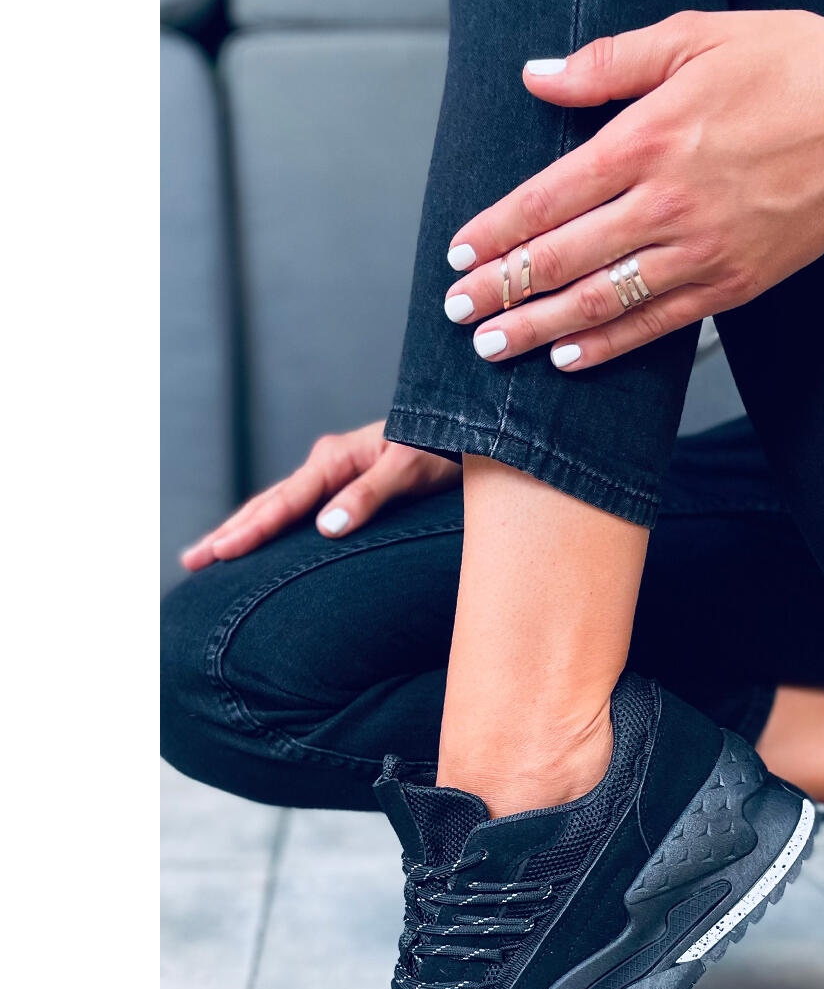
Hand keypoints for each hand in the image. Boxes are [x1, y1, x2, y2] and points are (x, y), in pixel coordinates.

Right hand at [180, 422, 460, 570]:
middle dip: (229, 533)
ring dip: (244, 529)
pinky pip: (300, 508)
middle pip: (268, 504)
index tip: (219, 552)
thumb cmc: (444, 449)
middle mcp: (327, 464)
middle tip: (190, 561)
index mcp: (335, 459)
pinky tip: (264, 541)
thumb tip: (325, 528)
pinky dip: (274, 525)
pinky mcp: (346, 483)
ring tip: (211, 553)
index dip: (251, 530)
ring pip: (278, 505)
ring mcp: (334, 473)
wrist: (467, 427)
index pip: (284, 502)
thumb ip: (369, 496)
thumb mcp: (410, 472)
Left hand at [443, 11, 823, 370]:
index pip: (547, 198)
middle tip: (458, 316)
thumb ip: (608, 66)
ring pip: (602, 300)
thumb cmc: (788, 67)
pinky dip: (609, 346)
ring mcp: (701, 252)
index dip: (495, 232)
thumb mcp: (693, 38)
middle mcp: (666, 204)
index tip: (458, 257)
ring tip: (494, 349)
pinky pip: (658, 325)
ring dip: (540, 329)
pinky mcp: (733, 284)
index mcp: (646, 139)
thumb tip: (537, 78)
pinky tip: (569, 359)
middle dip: (501, 291)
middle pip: (562, 258)